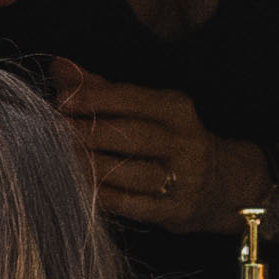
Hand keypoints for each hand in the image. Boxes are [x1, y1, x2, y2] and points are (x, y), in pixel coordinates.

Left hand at [49, 65, 264, 235]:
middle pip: (131, 134)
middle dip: (89, 133)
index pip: (132, 98)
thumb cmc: (171, 140)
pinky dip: (103, 197)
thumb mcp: (148, 109)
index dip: (94, 99)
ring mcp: (181, 178)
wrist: (225, 184)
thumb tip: (60, 67)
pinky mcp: (174, 211)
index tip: (61, 100)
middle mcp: (182, 141)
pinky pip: (132, 205)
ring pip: (132, 172)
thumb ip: (102, 90)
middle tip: (53, 133)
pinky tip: (79, 189)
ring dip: (93, 167)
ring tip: (61, 161)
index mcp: (175, 108)